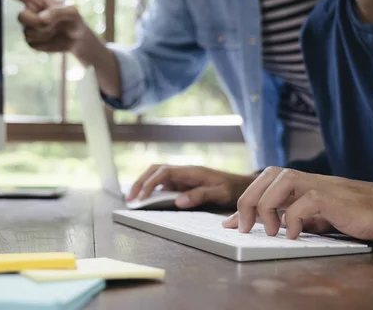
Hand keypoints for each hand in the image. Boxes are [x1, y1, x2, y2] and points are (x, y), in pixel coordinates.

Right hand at [0, 0, 98, 53]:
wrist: (76, 39)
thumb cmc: (73, 20)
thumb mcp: (71, 12)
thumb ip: (56, 13)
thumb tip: (40, 20)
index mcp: (36, 1)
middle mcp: (29, 12)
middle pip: (21, 17)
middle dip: (36, 22)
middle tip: (52, 23)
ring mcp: (28, 28)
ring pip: (28, 32)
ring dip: (44, 34)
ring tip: (55, 31)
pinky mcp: (31, 42)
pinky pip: (33, 44)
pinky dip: (45, 43)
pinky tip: (52, 39)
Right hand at [127, 165, 255, 208]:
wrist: (242, 185)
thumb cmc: (232, 188)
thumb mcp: (220, 193)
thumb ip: (200, 195)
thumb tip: (178, 201)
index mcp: (191, 171)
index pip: (164, 172)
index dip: (150, 184)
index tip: (142, 198)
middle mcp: (184, 171)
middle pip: (155, 171)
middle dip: (141, 182)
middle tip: (130, 199)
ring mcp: (182, 177)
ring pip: (157, 176)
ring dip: (144, 185)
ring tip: (133, 200)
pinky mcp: (183, 183)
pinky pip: (163, 184)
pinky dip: (152, 189)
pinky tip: (146, 199)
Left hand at [222, 166, 372, 248]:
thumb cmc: (359, 215)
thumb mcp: (320, 216)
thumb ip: (296, 216)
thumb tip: (268, 226)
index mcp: (303, 183)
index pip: (264, 181)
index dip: (243, 201)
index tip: (229, 224)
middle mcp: (310, 179)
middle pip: (267, 175)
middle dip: (247, 201)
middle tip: (243, 228)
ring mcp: (323, 186)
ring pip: (281, 180)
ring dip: (267, 207)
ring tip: (270, 232)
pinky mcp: (337, 199)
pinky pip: (306, 201)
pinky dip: (293, 219)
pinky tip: (293, 235)